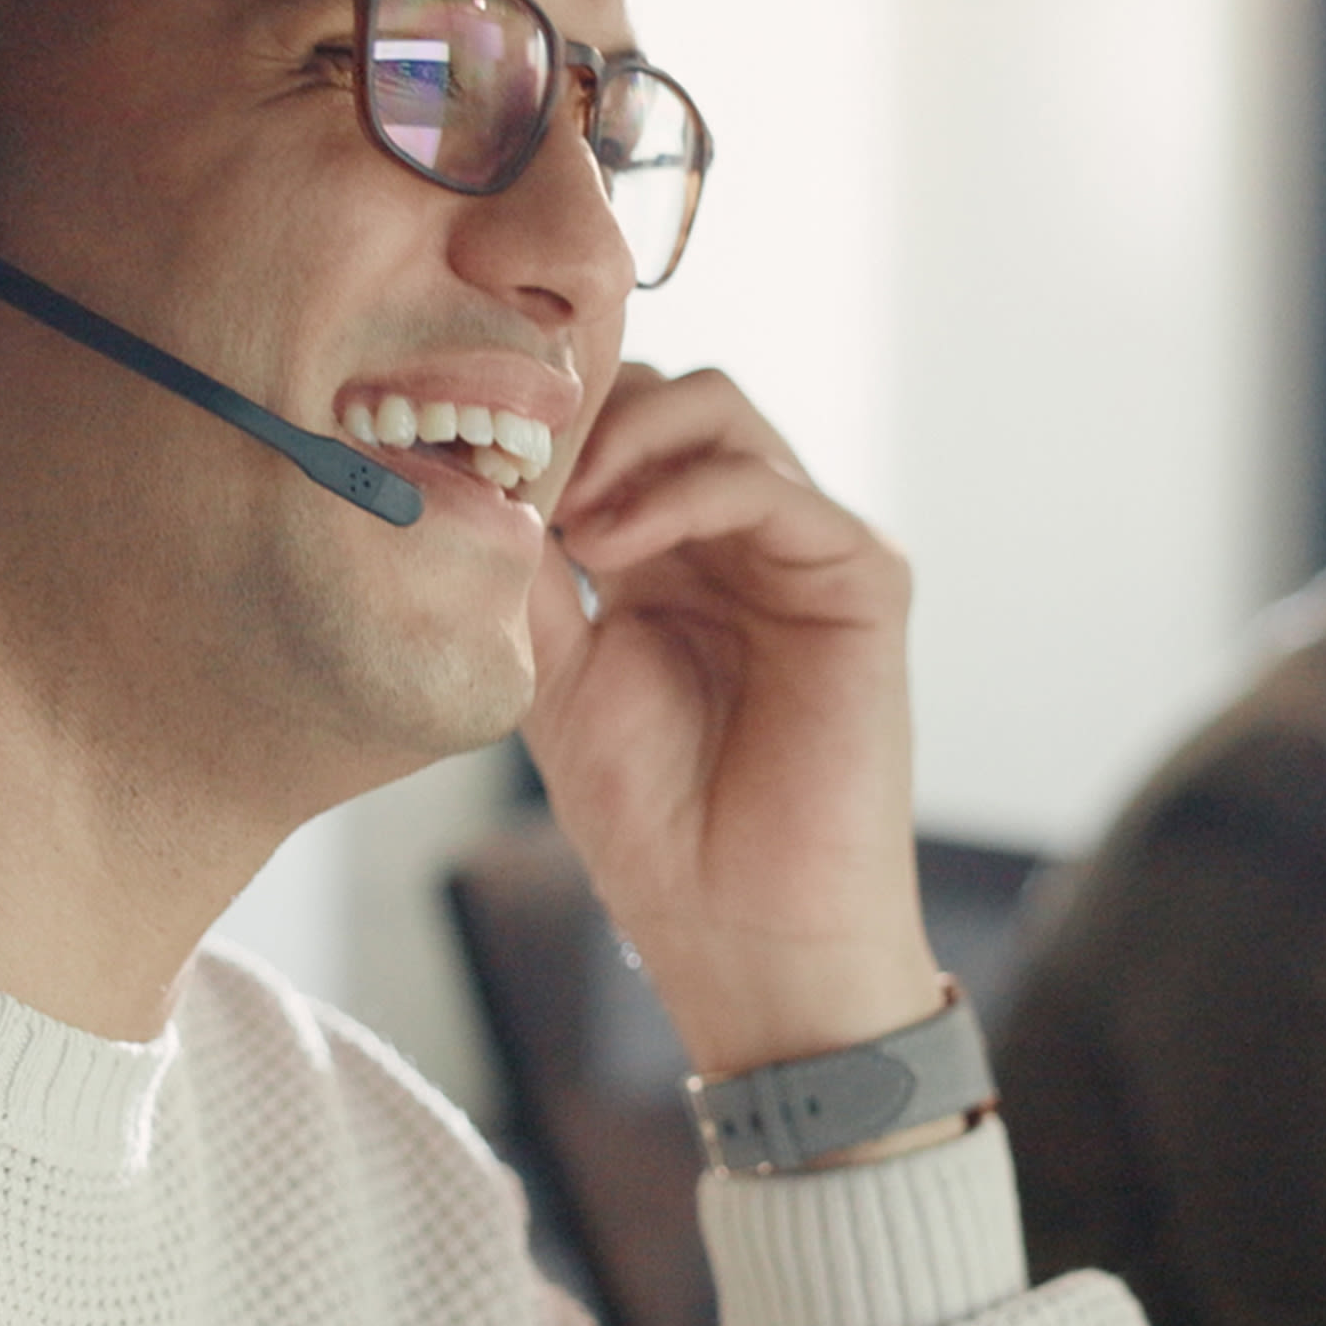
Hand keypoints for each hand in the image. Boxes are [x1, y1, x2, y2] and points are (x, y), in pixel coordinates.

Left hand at [524, 364, 943, 1078]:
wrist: (743, 929)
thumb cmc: (655, 825)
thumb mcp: (555, 676)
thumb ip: (528, 575)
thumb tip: (470, 476)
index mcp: (671, 556)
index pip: (617, 427)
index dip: (547, 424)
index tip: (464, 455)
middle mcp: (742, 538)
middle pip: (669, 396)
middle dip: (582, 416)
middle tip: (513, 474)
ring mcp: (806, 550)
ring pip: (719, 412)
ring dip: (624, 442)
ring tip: (559, 515)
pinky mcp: (862, 578)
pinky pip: (771, 485)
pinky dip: (682, 492)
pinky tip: (610, 547)